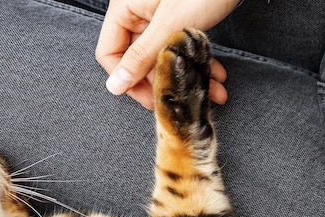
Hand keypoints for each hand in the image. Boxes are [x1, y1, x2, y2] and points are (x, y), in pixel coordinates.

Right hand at [95, 0, 239, 108]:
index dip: (128, 80)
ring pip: (163, 56)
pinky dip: (195, 62)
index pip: (110, 53)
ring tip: (208, 90)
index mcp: (125, 9)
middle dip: (165, 81)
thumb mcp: (170, 25)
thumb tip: (115, 84)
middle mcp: (138, 13)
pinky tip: (214, 74)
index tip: (150, 98)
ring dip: (184, 76)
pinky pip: (179, 47)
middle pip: (138, 59)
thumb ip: (141, 56)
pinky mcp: (179, 18)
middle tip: (182, 98)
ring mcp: (158, 16)